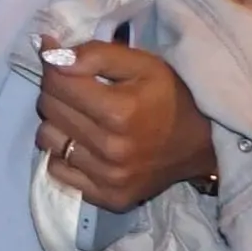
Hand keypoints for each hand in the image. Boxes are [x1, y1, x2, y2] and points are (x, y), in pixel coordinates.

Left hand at [37, 40, 216, 212]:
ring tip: (85, 119)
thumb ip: (95, 54)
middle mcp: (111, 148)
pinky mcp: (108, 197)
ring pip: (47, 138)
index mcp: (119, 111)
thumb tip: (48, 53)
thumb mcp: (143, 63)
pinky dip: (65, 154)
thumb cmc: (171, 96)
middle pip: (48, 108)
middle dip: (58, 92)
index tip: (67, 65)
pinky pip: (57, 169)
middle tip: (82, 92)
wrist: (204, 144)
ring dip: (59, 124)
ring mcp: (108, 177)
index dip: (57, 67)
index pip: (55, 82)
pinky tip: (87, 145)